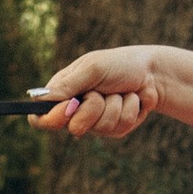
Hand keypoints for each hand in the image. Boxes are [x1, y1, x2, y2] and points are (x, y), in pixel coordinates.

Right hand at [36, 47, 163, 137]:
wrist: (152, 72)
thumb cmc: (119, 64)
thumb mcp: (92, 68)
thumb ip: (68, 85)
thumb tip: (41, 100)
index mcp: (63, 93)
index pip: (40, 117)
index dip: (50, 119)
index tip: (69, 108)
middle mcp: (76, 110)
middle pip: (73, 127)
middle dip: (92, 108)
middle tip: (100, 92)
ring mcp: (96, 122)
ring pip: (100, 127)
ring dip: (115, 105)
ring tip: (119, 91)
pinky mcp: (115, 129)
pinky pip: (119, 127)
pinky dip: (129, 109)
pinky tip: (131, 98)